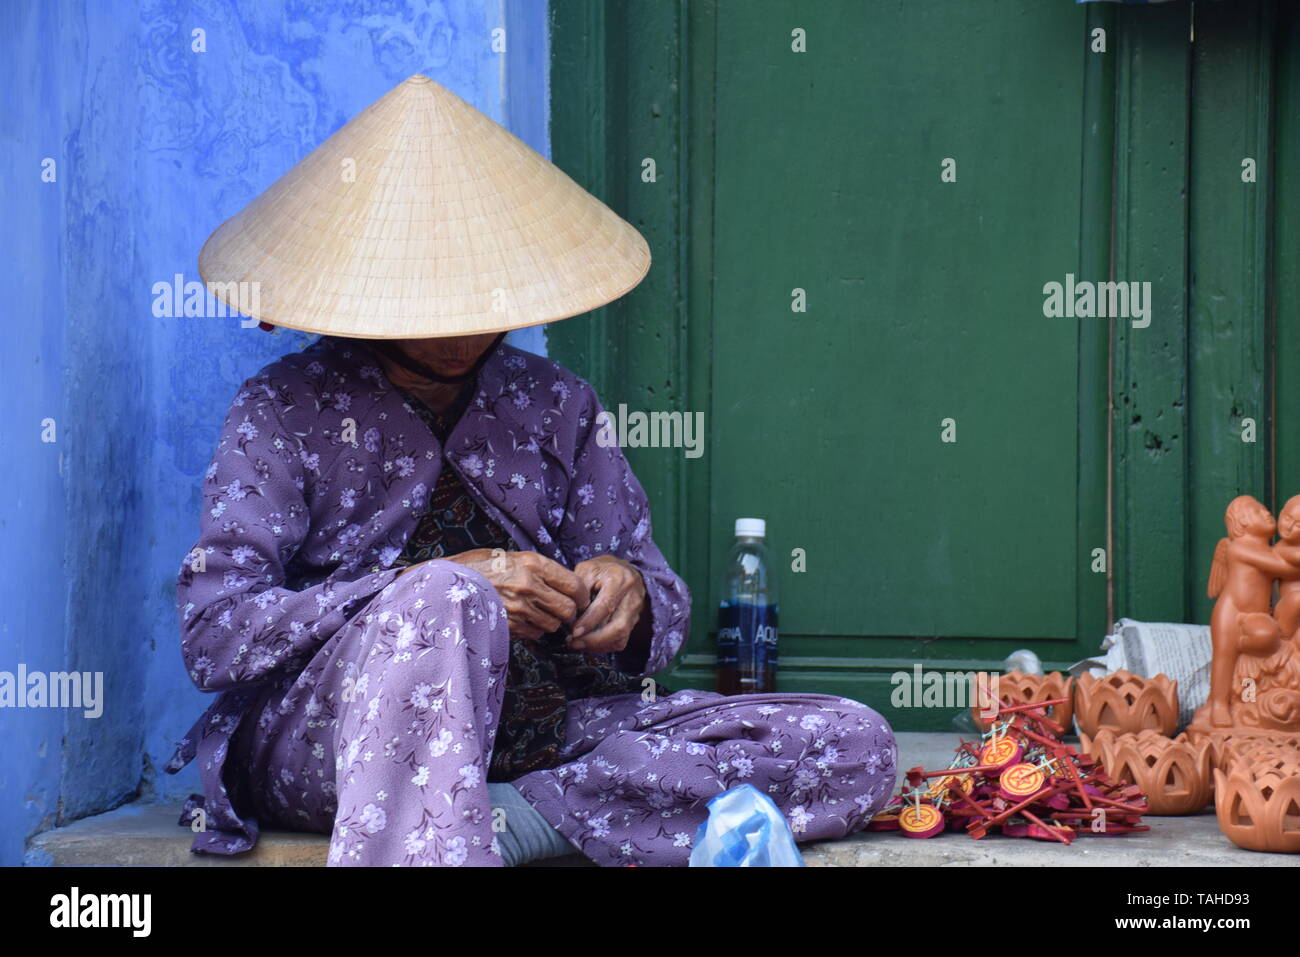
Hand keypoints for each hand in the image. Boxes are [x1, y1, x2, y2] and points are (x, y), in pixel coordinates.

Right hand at [440, 549, 589, 640]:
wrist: (450, 581)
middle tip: (564, 610)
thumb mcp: (515, 557)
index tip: (580, 598)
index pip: (575, 585)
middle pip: (568, 609)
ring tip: (538, 612)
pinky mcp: (507, 624)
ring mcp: (517, 607)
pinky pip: (535, 633)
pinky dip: (534, 629)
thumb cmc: (484, 565)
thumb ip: (542, 570)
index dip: (582, 595)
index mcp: (533, 564)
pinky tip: (523, 619)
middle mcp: (528, 585)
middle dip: (569, 612)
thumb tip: (568, 584)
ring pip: (553, 624)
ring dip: (550, 621)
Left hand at [568, 555, 647, 653]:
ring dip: (597, 646)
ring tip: (577, 645)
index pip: (606, 606)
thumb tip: (571, 616)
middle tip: (574, 643)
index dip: (589, 622)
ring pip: (621, 637)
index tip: (574, 632)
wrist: (624, 569)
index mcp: (619, 579)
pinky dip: (603, 646)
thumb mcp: (587, 570)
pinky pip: (621, 641)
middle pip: (619, 627)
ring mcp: (636, 611)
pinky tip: (589, 644)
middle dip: (594, 640)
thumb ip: (579, 590)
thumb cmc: (602, 569)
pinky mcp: (634, 622)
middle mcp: (632, 597)